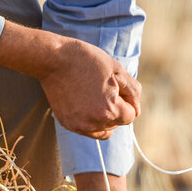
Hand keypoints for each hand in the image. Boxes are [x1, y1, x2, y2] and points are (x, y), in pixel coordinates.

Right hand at [0, 21, 140, 139]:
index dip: (126, 100)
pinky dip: (91, 120)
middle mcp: (94, 123)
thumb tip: (137, 111)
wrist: (54, 59)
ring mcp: (80, 126)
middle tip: (101, 88)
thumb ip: (133, 92)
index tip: (114, 87)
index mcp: (109, 110)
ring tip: (92, 96)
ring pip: (104, 130)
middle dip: (115, 109)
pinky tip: (84, 103)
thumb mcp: (117, 70)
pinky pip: (89, 130)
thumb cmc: (87, 60)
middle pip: (117, 124)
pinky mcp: (68, 125)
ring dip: (104, 117)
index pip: (130, 116)